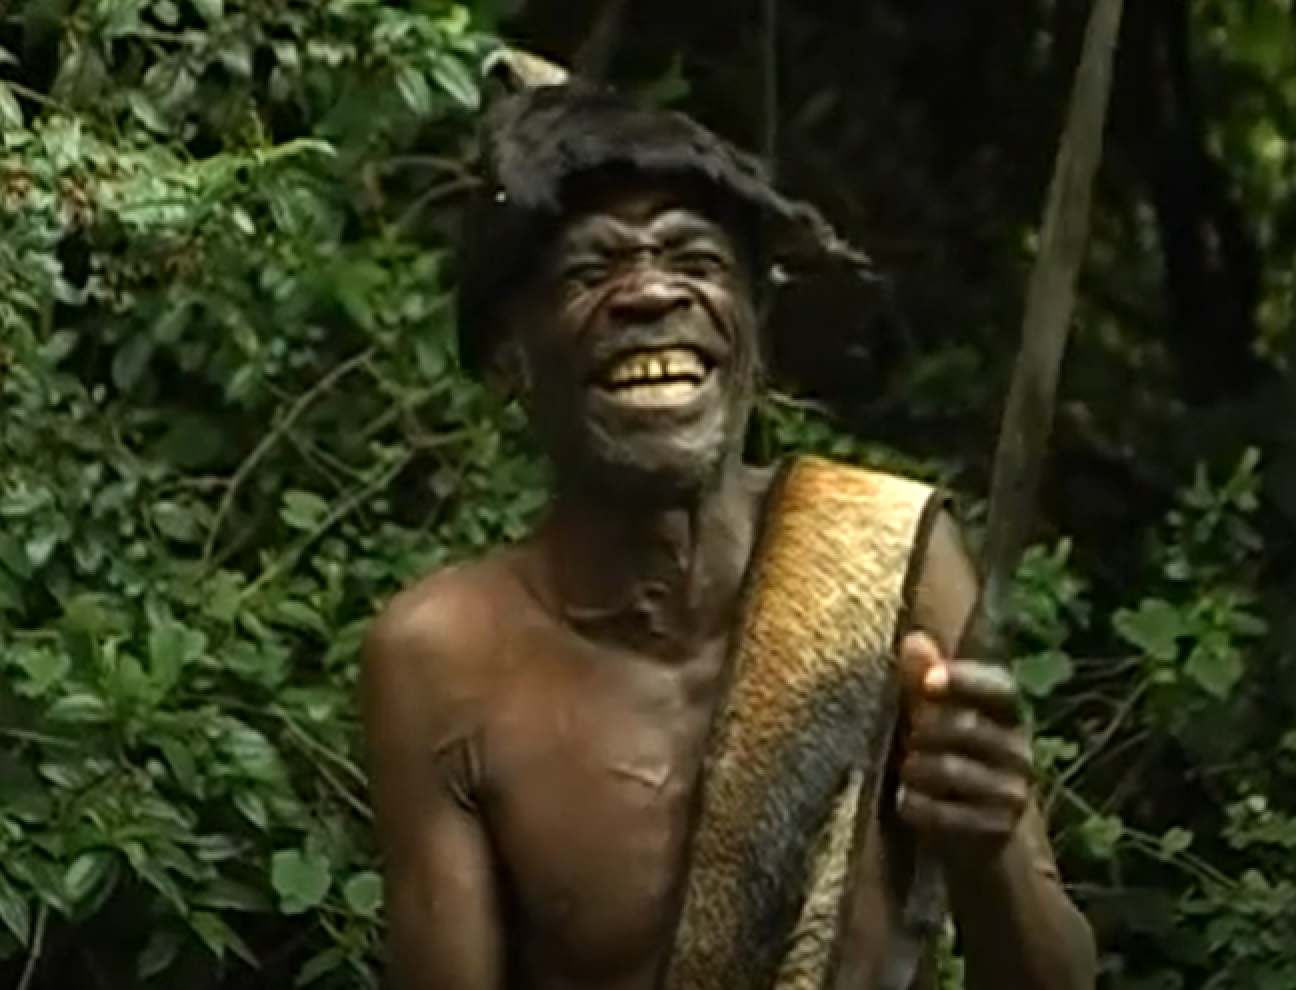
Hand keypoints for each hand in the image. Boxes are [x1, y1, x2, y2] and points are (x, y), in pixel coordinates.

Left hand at [895, 630, 1033, 862]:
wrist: (969, 832)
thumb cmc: (947, 755)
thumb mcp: (935, 715)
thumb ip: (924, 678)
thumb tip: (915, 639)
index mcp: (1010, 715)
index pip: (1000, 688)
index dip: (965, 681)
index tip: (928, 682)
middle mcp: (1021, 752)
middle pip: (965, 728)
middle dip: (923, 731)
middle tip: (907, 738)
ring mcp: (1013, 794)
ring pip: (950, 770)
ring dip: (915, 769)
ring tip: (907, 770)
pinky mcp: (995, 830)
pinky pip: (943, 812)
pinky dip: (915, 804)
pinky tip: (906, 800)